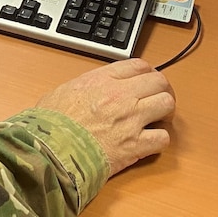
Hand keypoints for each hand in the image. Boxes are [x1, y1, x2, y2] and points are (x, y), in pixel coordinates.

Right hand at [36, 58, 175, 175]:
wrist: (51, 150)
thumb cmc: (50, 124)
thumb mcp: (63, 91)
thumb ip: (84, 86)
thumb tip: (89, 90)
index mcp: (102, 79)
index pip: (139, 65)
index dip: (147, 72)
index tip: (146, 81)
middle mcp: (121, 95)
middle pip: (159, 81)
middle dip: (162, 89)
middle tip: (157, 99)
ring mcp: (131, 119)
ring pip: (167, 104)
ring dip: (165, 112)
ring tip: (158, 119)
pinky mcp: (135, 145)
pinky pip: (163, 138)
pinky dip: (160, 140)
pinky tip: (150, 142)